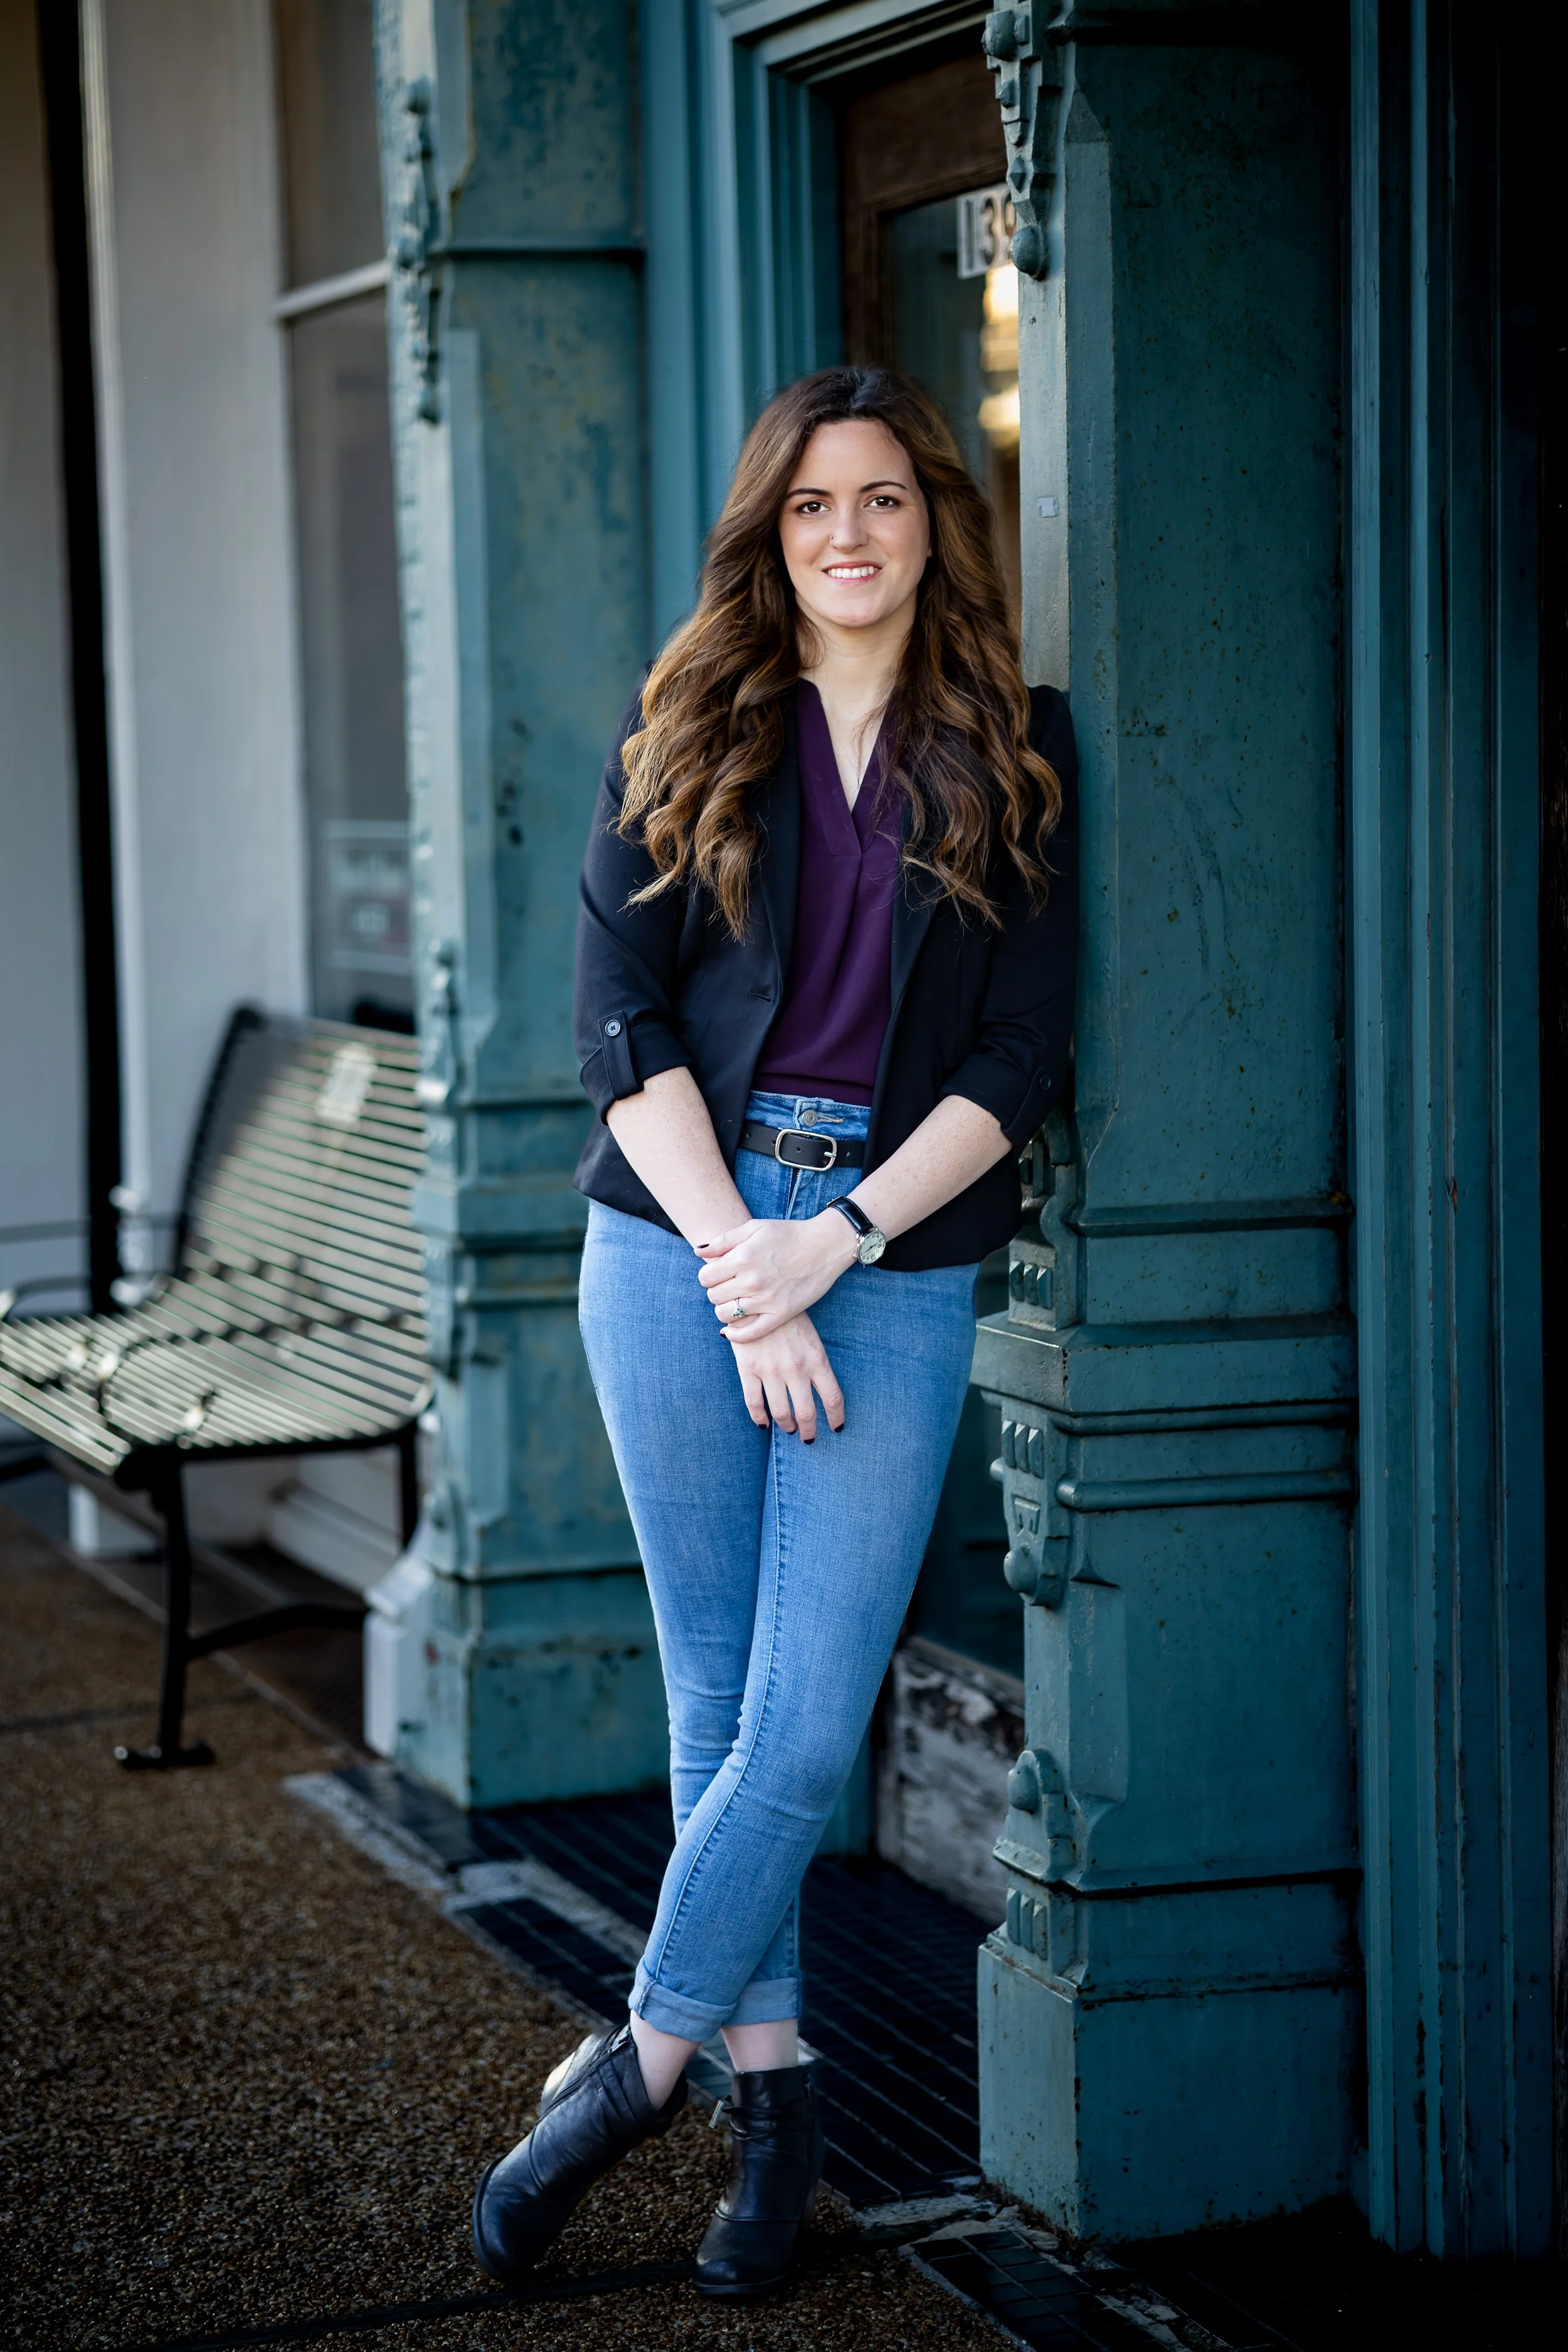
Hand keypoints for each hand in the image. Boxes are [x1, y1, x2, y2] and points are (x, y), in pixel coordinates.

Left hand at [696, 1211, 857, 1339]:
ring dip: (724, 1309)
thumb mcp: (755, 1227)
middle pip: (713, 1296)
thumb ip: (724, 1240)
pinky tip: (731, 1329)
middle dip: (716, 1291)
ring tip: (734, 1302)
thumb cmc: (789, 1233)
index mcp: (743, 1257)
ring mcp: (767, 1300)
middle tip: (729, 1286)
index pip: (705, 1277)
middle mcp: (752, 1280)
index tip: (719, 1273)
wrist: (825, 1245)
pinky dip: (735, 1335)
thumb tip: (697, 1253)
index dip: (708, 1275)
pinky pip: (749, 1334)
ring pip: (725, 1315)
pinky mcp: (781, 1314)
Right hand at [728, 1311, 844, 1440]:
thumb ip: (817, 1364)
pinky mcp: (748, 1368)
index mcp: (817, 1359)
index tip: (837, 1428)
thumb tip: (822, 1392)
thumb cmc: (788, 1317)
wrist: (757, 1296)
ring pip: (781, 1412)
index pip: (833, 1398)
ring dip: (786, 1426)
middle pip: (807, 1412)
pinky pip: (754, 1402)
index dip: (836, 1418)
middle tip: (809, 1438)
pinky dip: (759, 1418)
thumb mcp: (812, 1338)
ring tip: (788, 1430)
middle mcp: (796, 1369)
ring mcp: (771, 1370)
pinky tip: (763, 1423)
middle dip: (809, 1430)